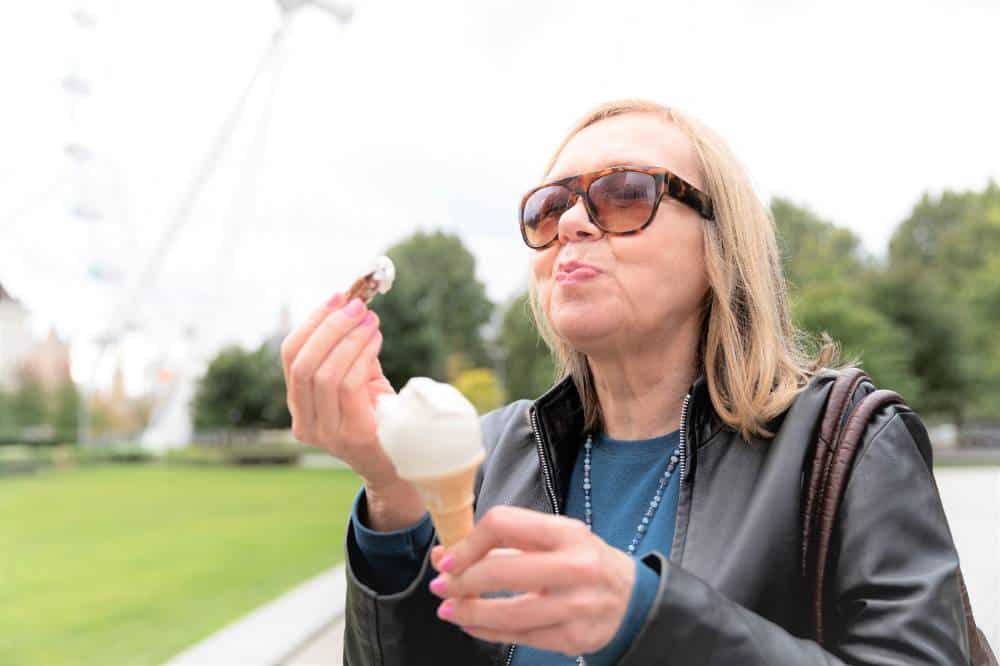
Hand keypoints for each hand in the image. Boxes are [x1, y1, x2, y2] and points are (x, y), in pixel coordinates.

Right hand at [280, 292, 399, 489]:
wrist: (401, 462)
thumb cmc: (378, 415)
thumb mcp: (358, 379)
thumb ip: (348, 350)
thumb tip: (354, 304)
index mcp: (299, 405)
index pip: (290, 357)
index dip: (311, 323)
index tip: (337, 297)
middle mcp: (304, 423)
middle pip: (303, 364)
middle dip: (330, 328)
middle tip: (358, 306)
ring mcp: (325, 433)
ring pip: (324, 374)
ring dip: (349, 339)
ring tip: (371, 322)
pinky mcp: (351, 436)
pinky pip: (348, 386)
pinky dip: (361, 356)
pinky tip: (375, 341)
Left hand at [427, 506, 635, 656]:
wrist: (632, 598)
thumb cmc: (583, 560)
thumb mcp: (554, 538)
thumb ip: (503, 544)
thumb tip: (446, 557)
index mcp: (566, 532)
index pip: (502, 525)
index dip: (468, 543)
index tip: (450, 558)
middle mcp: (575, 566)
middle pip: (501, 572)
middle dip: (461, 581)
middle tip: (440, 586)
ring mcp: (576, 606)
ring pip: (508, 613)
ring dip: (468, 611)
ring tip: (447, 609)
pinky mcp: (573, 638)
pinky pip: (519, 637)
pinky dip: (487, 631)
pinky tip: (471, 624)